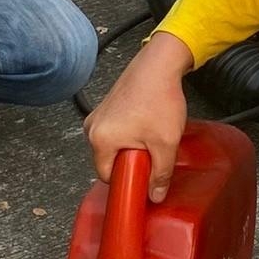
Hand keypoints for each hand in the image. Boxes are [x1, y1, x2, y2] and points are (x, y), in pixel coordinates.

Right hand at [84, 34, 191, 198]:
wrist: (159, 63)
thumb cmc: (158, 97)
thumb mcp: (165, 142)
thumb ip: (160, 174)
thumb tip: (155, 195)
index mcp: (100, 140)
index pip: (108, 177)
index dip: (127, 181)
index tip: (143, 178)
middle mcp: (92, 128)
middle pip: (109, 161)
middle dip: (131, 162)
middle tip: (152, 151)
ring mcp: (98, 115)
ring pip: (114, 145)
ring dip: (132, 146)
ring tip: (151, 135)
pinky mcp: (106, 106)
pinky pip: (115, 131)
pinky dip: (130, 133)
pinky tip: (147, 124)